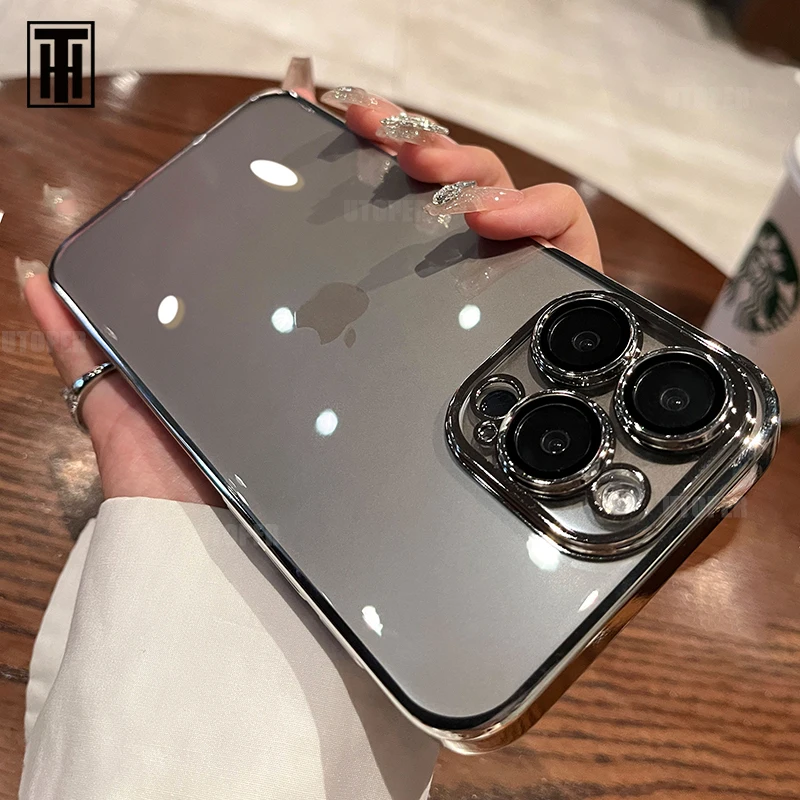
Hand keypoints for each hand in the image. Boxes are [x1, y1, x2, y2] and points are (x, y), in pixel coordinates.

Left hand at [24, 70, 601, 506]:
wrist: (258, 583)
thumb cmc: (207, 499)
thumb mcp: (143, 401)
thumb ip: (90, 337)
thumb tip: (42, 273)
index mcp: (333, 318)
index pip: (374, 209)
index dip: (370, 148)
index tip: (346, 115)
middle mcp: (404, 328)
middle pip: (446, 208)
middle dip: (436, 154)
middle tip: (402, 149)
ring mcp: (463, 346)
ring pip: (510, 232)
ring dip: (492, 182)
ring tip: (459, 187)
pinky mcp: (514, 375)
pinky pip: (567, 291)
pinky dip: (556, 236)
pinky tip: (518, 231)